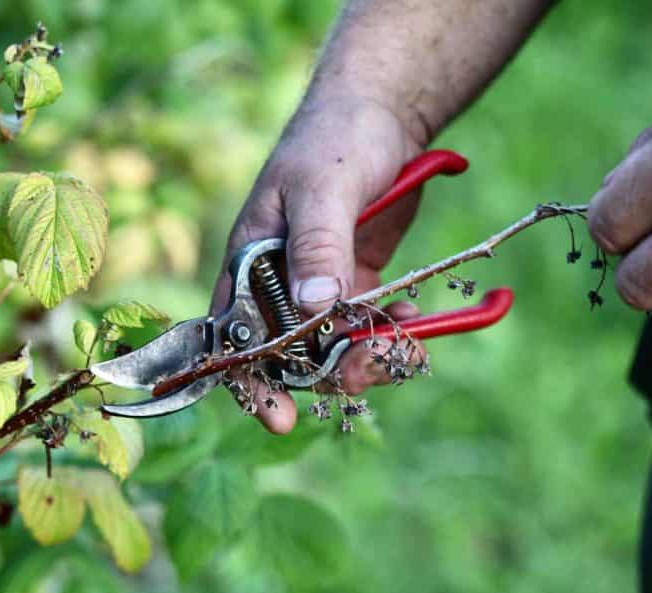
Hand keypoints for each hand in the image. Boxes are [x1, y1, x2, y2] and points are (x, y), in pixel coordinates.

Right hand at [212, 96, 428, 432]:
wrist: (381, 117)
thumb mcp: (322, 188)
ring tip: (407, 346)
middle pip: (289, 356)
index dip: (251, 381)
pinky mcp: (353, 284)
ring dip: (367, 358)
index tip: (278, 417)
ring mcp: (318, 288)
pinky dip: (390, 335)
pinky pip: (366, 328)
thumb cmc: (335, 140)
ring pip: (333, 350)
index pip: (236, 335)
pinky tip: (415, 321)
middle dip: (327, 375)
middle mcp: (279, 285)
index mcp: (250, 262)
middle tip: (372, 370)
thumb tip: (314, 307)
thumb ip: (317, 245)